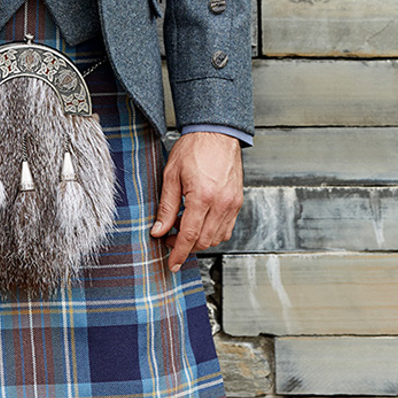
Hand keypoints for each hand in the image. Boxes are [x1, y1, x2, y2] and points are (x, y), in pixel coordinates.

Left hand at [150, 131, 242, 272]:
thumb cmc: (193, 148)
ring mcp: (233, 204)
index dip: (179, 253)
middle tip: (170, 238)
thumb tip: (159, 230)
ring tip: (183, 227)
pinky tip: (200, 222)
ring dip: (199, 240)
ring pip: (217, 237)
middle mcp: (222, 203)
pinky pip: (227, 228)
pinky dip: (213, 232)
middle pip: (204, 241)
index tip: (172, 263)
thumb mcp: (171, 175)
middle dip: (186, 246)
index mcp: (203, 196)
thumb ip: (166, 206)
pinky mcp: (238, 202)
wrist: (216, 133)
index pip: (190, 236)